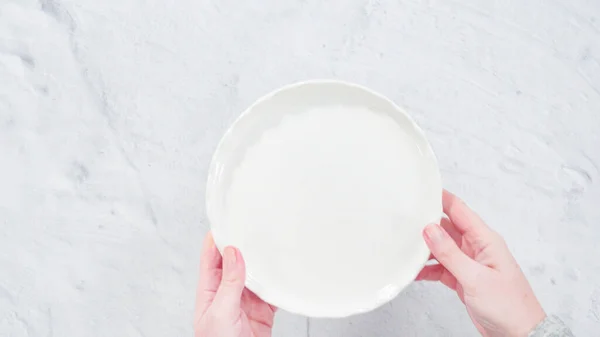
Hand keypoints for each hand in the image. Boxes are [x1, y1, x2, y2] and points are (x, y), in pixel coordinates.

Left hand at [194, 232, 276, 336]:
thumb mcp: (221, 312)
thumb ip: (229, 283)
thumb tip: (232, 253)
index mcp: (210, 290)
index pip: (211, 257)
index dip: (217, 238)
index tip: (228, 221)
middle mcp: (227, 292)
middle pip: (235, 261)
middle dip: (243, 245)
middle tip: (254, 228)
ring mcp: (246, 300)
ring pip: (255, 274)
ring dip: (263, 263)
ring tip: (271, 246)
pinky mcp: (262, 310)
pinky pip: (272, 291)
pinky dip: (279, 282)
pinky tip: (283, 273)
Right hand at [417, 190, 545, 336]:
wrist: (518, 334)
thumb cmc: (510, 307)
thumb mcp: (476, 278)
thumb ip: (450, 253)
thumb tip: (430, 230)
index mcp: (485, 240)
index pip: (459, 210)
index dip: (441, 198)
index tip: (422, 190)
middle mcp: (476, 248)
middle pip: (447, 227)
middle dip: (427, 222)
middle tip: (405, 219)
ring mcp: (469, 263)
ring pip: (441, 247)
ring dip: (425, 248)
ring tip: (405, 246)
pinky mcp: (463, 278)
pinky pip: (441, 267)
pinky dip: (428, 268)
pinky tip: (415, 271)